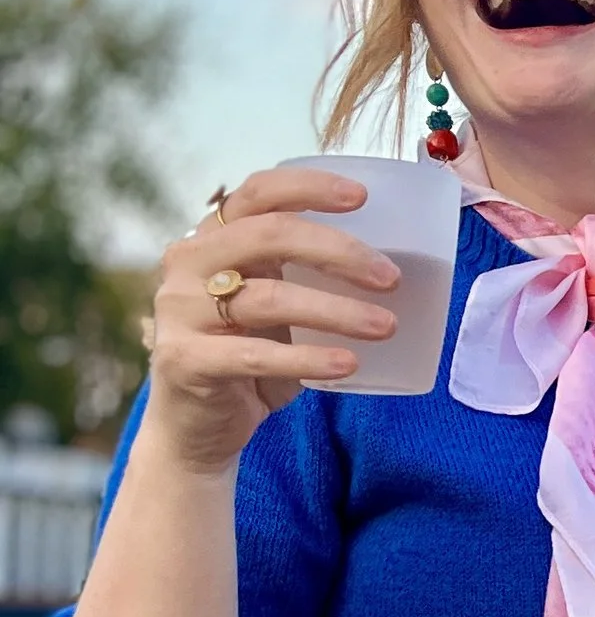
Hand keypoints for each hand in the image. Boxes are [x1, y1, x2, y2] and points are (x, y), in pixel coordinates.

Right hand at [139, 166, 401, 474]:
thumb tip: (391, 270)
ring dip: (337, 310)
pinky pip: (256, 355)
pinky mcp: (185, 360)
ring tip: (386, 327)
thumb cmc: (248, 357)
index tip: (361, 198)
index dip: (308, 188)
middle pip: (268, 236)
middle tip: (390, 278)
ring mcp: (181, 311)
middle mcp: (189, 264)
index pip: (258, 193)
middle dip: (338, 251)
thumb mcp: (275, 306)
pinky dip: (308, 359)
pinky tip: (348, 364)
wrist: (196, 428)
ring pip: (269, 298)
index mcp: (213, 238)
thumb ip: (306, 278)